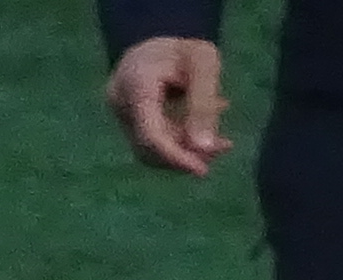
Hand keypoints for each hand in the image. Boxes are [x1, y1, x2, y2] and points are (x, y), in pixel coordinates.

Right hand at [105, 36, 226, 173]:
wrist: (160, 46)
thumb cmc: (184, 48)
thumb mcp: (203, 63)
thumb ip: (204, 103)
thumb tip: (204, 149)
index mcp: (135, 83)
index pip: (149, 135)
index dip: (174, 157)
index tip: (201, 169)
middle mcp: (120, 103)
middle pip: (148, 148)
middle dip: (185, 155)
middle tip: (221, 148)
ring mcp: (121, 116)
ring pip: (150, 150)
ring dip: (186, 152)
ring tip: (220, 144)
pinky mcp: (128, 124)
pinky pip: (153, 144)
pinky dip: (180, 145)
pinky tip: (206, 137)